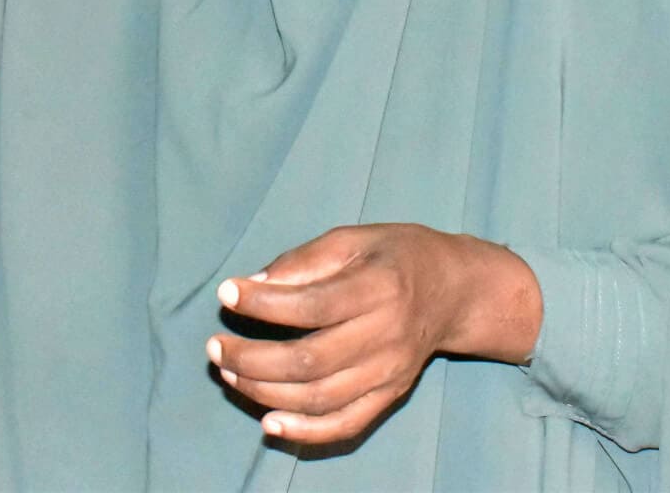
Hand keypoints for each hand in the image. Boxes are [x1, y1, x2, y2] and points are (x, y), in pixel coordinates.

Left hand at [207, 224, 540, 446]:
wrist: (454, 291)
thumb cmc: (396, 256)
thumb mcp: (354, 239)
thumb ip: (304, 261)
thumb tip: (253, 284)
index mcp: (380, 287)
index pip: (313, 304)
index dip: (264, 303)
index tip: (227, 292)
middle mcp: (387, 335)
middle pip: (310, 360)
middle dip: (252, 357)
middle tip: (214, 345)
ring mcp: (390, 372)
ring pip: (320, 397)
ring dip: (265, 392)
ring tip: (229, 371)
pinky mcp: (390, 395)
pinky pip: (345, 425)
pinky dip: (305, 431)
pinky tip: (269, 422)